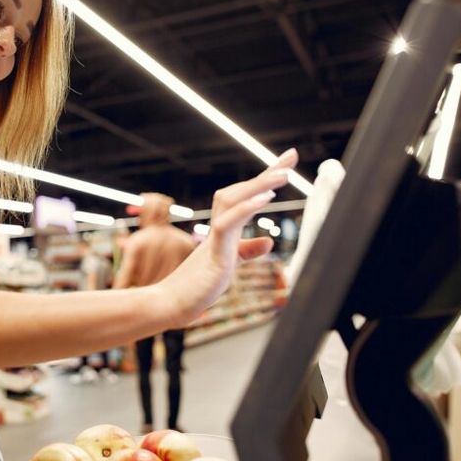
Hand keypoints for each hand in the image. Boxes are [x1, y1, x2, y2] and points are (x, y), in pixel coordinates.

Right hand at [159, 149, 298, 326]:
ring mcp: (215, 239)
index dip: (265, 179)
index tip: (285, 163)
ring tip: (283, 174)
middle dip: (267, 173)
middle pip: (240, 191)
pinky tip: (265, 199)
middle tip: (291, 155)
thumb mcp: (228, 265)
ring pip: (233, 201)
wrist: (169, 305)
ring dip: (258, 185)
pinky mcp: (213, 255)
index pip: (245, 198)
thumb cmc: (195, 287)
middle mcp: (219, 229)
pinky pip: (227, 225)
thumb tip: (268, 241)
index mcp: (223, 231)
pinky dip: (245, 209)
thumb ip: (246, 251)